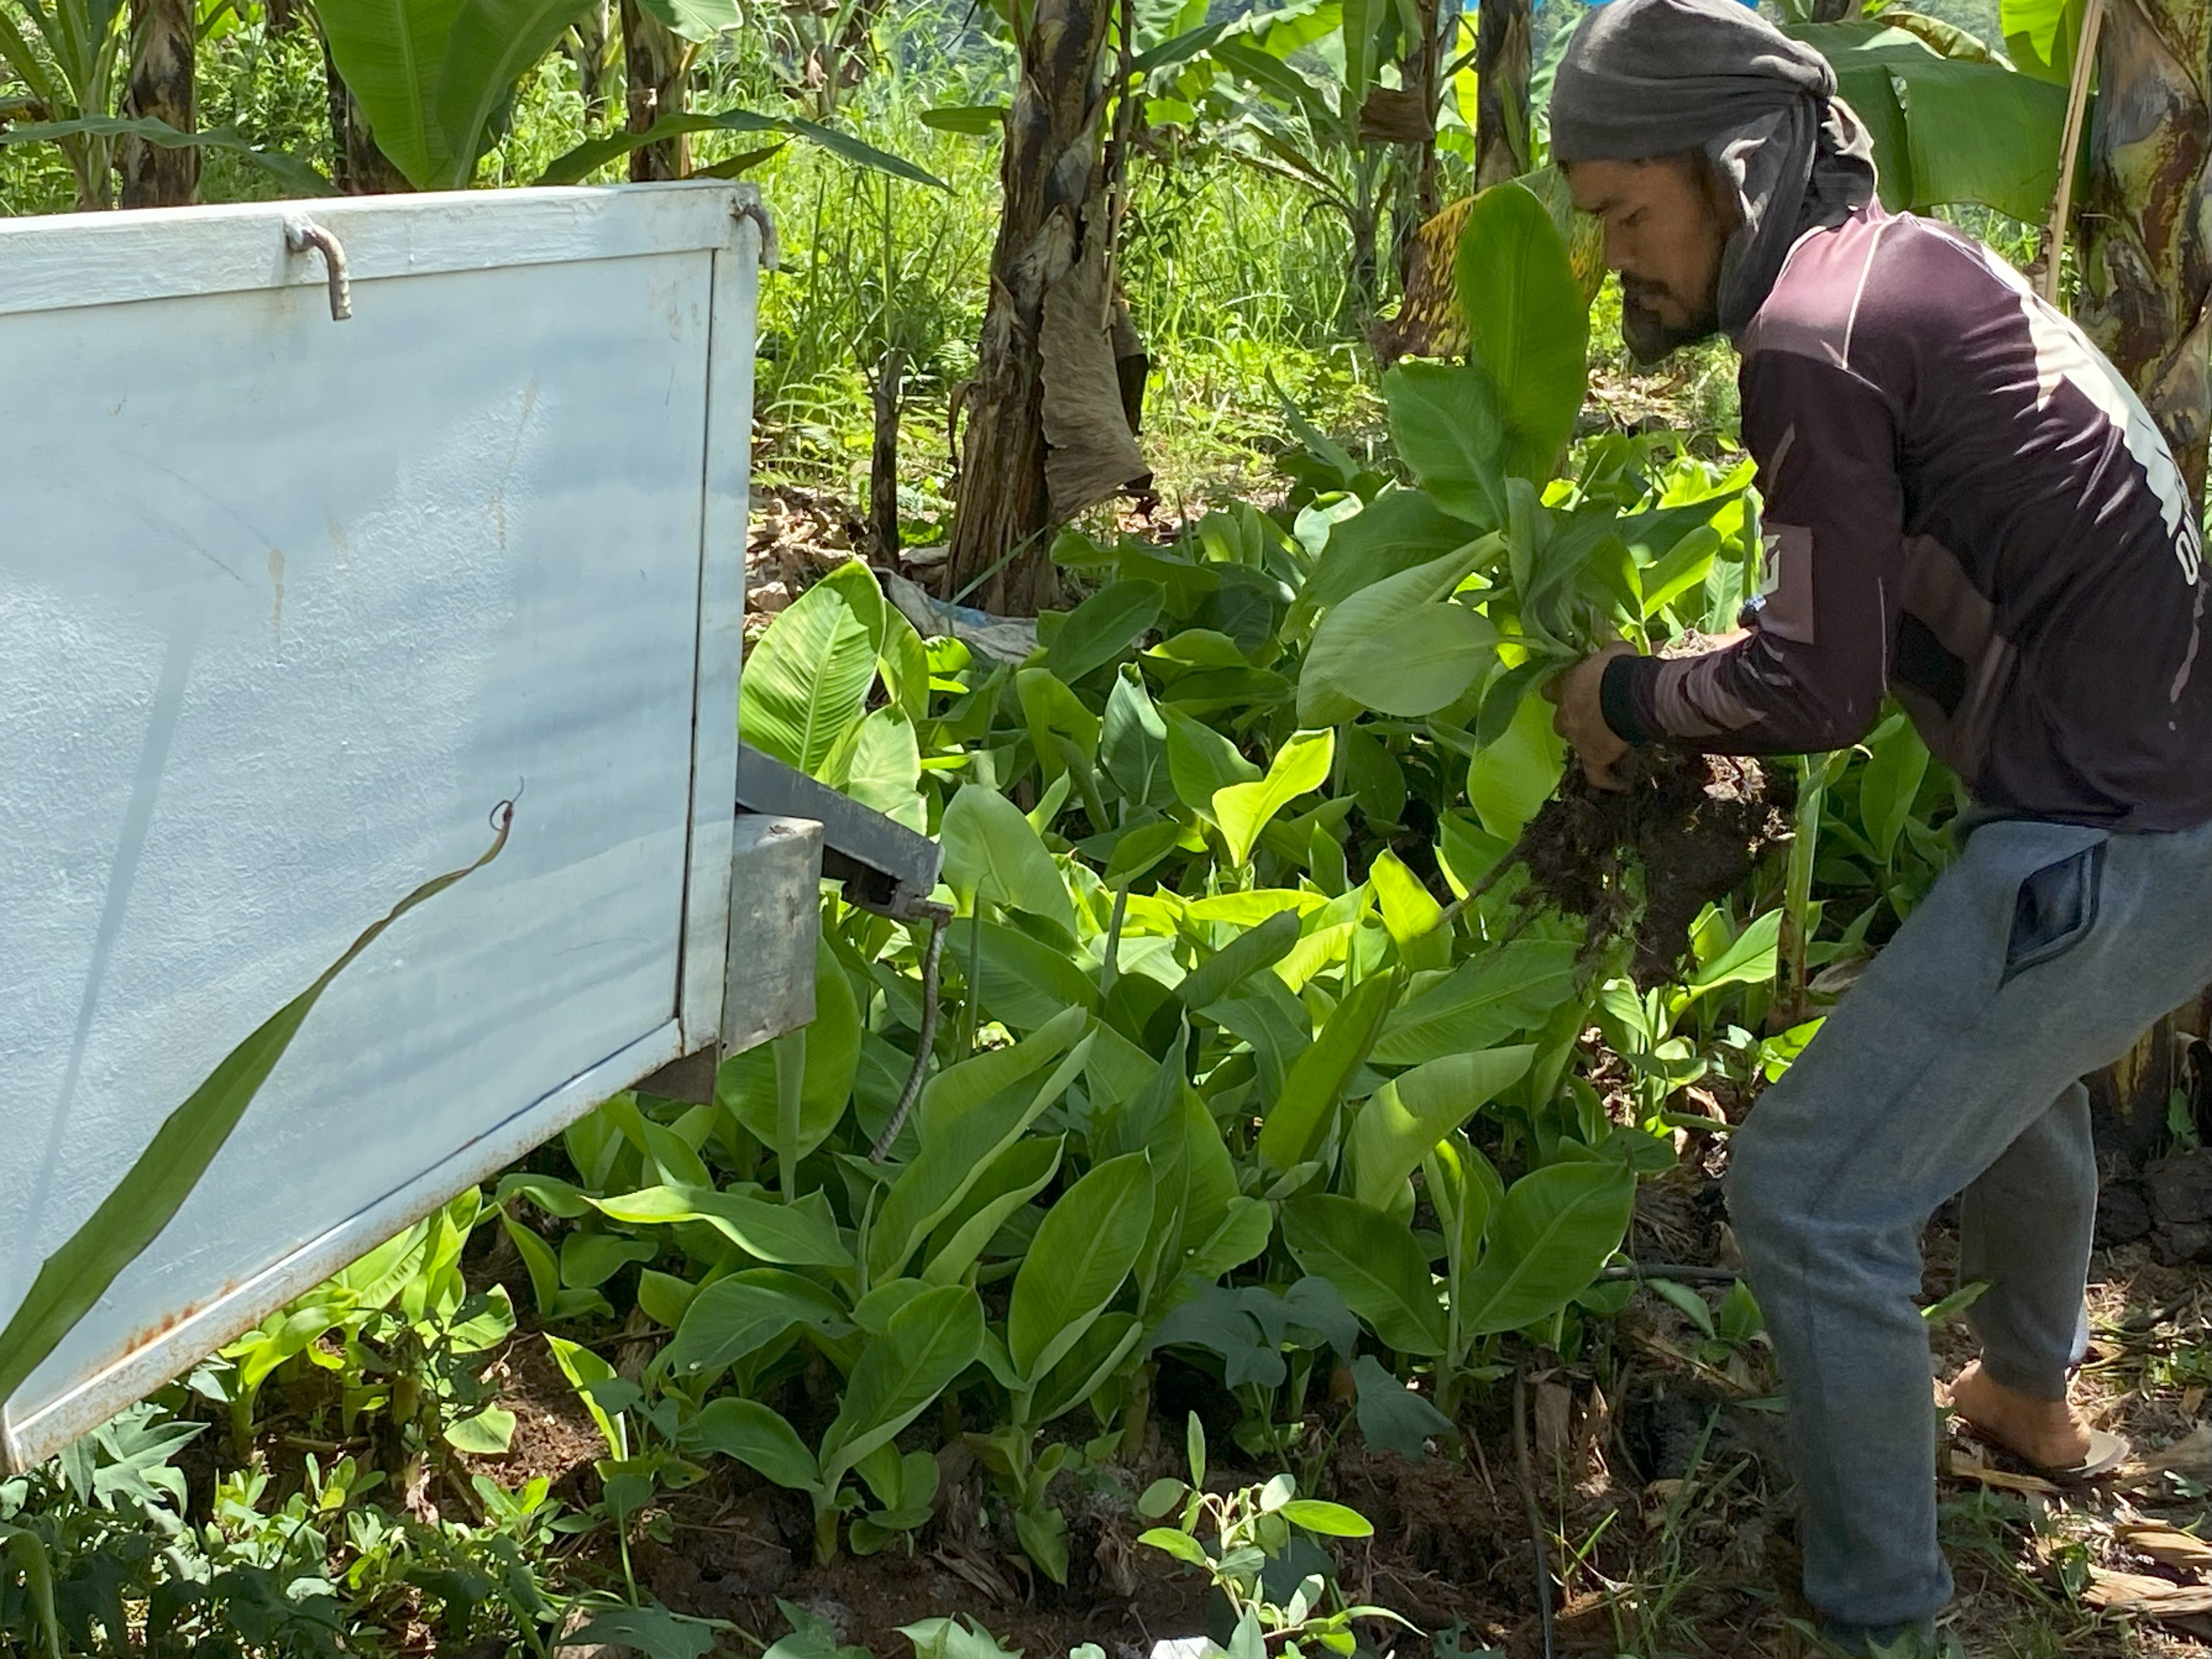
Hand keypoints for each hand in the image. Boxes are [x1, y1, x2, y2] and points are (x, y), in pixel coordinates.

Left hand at [1545, 643, 1637, 791]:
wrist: (1629, 694)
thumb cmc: (1619, 667)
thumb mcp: (1612, 651)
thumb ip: (1606, 653)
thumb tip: (1616, 650)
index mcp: (1564, 687)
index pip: (1550, 690)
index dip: (1561, 690)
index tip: (1573, 689)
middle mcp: (1563, 715)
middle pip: (1559, 720)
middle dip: (1572, 718)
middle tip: (1593, 715)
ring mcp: (1576, 738)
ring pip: (1575, 743)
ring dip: (1588, 742)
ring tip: (1607, 741)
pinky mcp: (1593, 757)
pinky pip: (1597, 774)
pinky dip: (1606, 779)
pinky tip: (1618, 783)